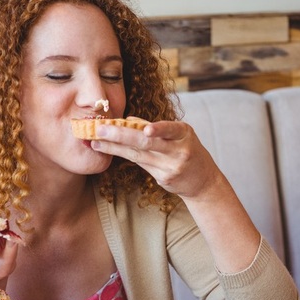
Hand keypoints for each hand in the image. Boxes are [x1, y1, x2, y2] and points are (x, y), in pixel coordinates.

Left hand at [91, 118, 219, 198]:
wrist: (203, 180)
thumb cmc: (189, 151)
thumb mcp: (179, 136)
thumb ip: (156, 128)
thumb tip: (129, 119)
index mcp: (184, 133)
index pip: (170, 129)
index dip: (159, 129)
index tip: (147, 129)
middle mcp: (178, 150)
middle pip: (147, 142)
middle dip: (121, 135)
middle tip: (101, 129)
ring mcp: (171, 166)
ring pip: (138, 154)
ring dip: (114, 147)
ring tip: (96, 140)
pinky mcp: (164, 178)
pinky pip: (140, 164)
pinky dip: (122, 155)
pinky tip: (107, 150)